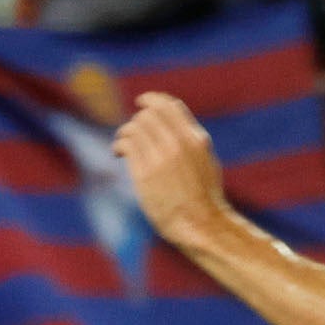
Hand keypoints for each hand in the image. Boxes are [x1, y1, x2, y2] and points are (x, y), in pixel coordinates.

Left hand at [114, 90, 232, 247]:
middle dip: (137, 120)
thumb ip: (191, 142)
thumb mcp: (206, 161)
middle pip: (148, 114)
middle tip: (131, 132)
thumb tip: (175, 126)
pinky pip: (126, 145)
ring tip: (122, 144)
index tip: (141, 102)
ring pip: (134, 127)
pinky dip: (119, 144)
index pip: (169, 106)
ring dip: (124, 132)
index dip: (151, 100)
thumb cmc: (205, 197)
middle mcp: (179, 144)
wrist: (202, 224)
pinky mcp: (145, 173)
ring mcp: (162, 158)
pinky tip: (118, 152)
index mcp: (196, 139)